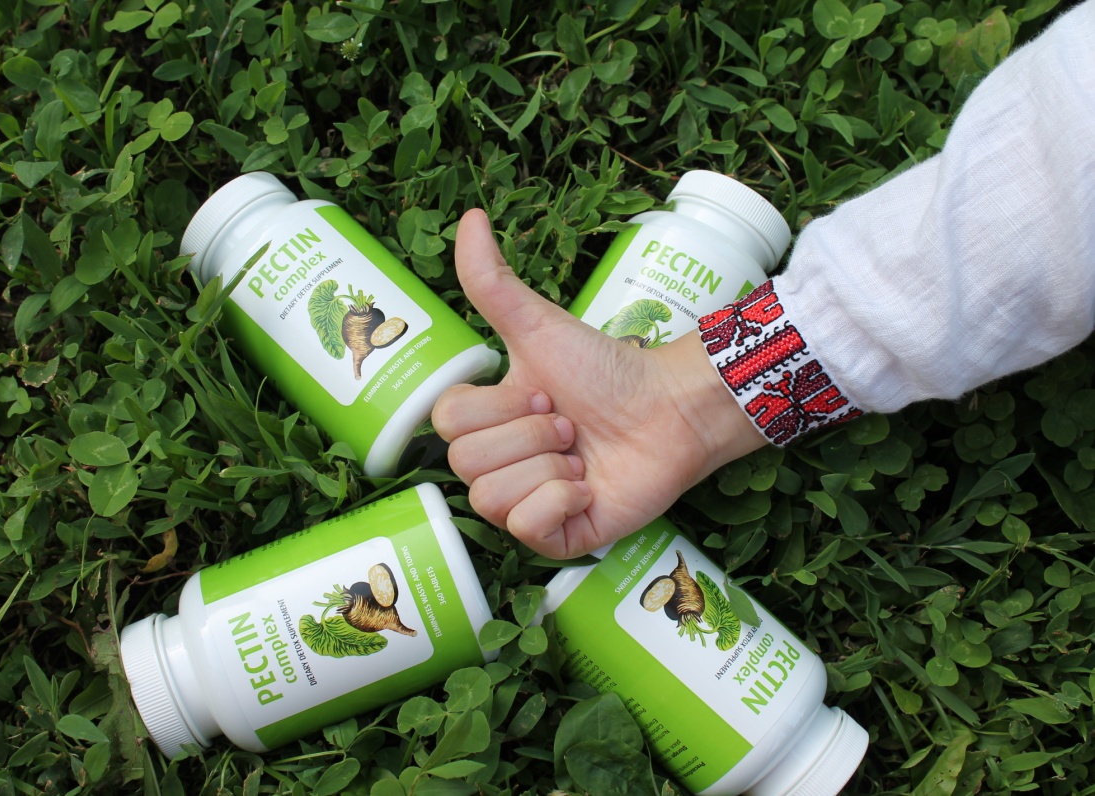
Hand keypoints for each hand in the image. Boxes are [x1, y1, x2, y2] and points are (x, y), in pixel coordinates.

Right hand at [432, 209, 766, 557]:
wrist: (670, 409)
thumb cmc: (609, 368)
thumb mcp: (539, 326)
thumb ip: (492, 281)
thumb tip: (468, 218)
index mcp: (489, 422)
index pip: (447, 425)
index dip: (498, 409)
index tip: (546, 394)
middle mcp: (501, 466)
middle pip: (465, 465)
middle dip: (529, 436)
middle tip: (571, 424)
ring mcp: (527, 506)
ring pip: (492, 500)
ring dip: (547, 468)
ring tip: (583, 454)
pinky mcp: (558, 540)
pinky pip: (525, 531)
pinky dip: (559, 503)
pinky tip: (588, 487)